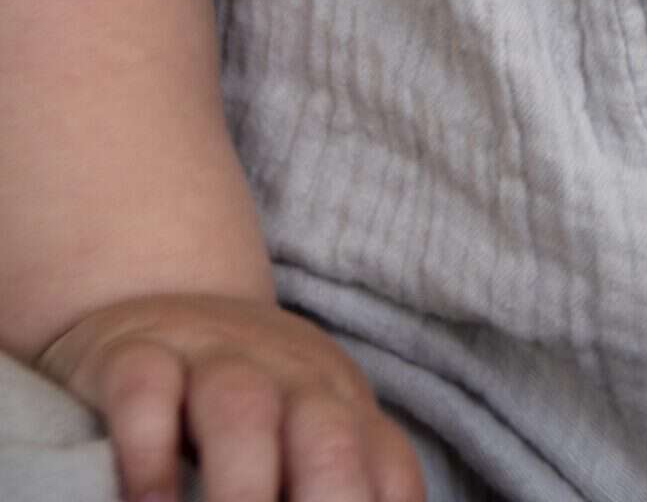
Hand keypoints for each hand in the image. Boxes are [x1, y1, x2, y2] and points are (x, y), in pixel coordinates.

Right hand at [35, 292, 425, 501]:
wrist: (162, 287)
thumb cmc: (243, 400)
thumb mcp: (299, 439)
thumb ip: (327, 482)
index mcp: (342, 408)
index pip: (389, 475)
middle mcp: (290, 378)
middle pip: (329, 441)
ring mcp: (213, 357)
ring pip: (242, 410)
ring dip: (243, 488)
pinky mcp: (134, 352)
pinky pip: (145, 389)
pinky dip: (148, 454)